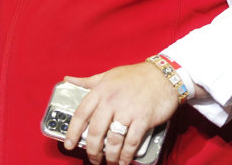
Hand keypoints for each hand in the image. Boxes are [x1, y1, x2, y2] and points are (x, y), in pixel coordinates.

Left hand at [63, 62, 178, 164]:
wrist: (164, 75)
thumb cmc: (135, 75)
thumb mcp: (108, 74)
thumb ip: (88, 81)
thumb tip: (68, 79)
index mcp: (101, 91)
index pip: (81, 113)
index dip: (72, 131)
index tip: (68, 144)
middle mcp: (112, 101)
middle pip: (95, 131)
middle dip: (92, 149)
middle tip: (93, 158)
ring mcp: (127, 111)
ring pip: (112, 140)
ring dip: (109, 155)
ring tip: (109, 162)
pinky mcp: (143, 119)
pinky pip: (131, 142)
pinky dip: (126, 155)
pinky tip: (123, 161)